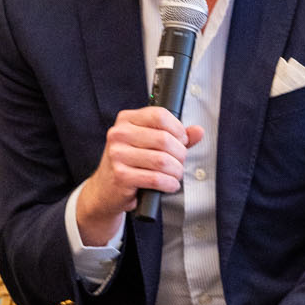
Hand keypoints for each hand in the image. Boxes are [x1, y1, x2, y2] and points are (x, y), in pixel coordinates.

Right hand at [75, 106, 203, 246]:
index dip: (178, 129)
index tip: (183, 141)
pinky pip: (155, 178)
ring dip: (176, 171)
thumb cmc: (130, 164)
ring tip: (175, 175)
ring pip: (162, 160)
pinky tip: (169, 185)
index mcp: (126, 120)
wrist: (106, 190)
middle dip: (180, 154)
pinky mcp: (121, 175)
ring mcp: (117, 155)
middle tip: (180, 162)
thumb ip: (175, 136)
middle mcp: (119, 134)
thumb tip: (198, 131)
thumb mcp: (150, 144)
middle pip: (164, 139)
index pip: (160, 115)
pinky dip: (169, 183)